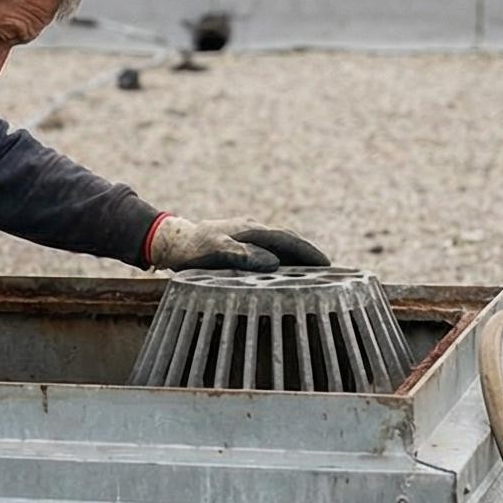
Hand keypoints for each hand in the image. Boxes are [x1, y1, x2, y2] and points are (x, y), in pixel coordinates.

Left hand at [146, 215, 329, 272]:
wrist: (171, 240)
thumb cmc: (191, 249)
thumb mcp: (214, 252)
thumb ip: (242, 255)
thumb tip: (273, 263)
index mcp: (250, 230)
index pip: (287, 240)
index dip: (308, 252)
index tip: (328, 265)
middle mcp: (252, 229)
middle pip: (288, 240)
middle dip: (309, 254)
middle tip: (330, 271)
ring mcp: (246, 234)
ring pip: (279, 244)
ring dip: (297, 256)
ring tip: (314, 273)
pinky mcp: (240, 242)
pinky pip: (268, 248)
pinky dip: (282, 258)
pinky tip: (285, 270)